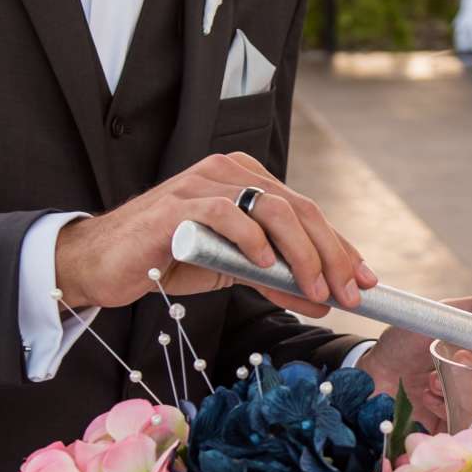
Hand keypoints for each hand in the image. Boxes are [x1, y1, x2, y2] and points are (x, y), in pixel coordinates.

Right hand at [54, 151, 376, 315]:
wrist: (106, 264)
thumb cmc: (168, 260)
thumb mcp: (233, 272)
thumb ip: (275, 279)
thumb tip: (321, 299)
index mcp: (247, 180)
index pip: (306, 212)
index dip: (340, 246)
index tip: (365, 280)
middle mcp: (230, 172)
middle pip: (297, 208)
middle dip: (330, 254)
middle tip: (347, 292)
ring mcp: (203, 182)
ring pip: (270, 208)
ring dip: (300, 253)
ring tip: (313, 289)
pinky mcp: (179, 203)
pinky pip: (226, 213)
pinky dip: (252, 239)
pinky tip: (265, 265)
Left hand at [355, 293, 471, 432]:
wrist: (370, 372)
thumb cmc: (406, 341)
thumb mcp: (443, 315)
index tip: (471, 352)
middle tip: (457, 363)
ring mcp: (468, 409)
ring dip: (466, 397)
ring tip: (434, 383)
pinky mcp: (451, 428)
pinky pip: (467, 431)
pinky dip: (448, 413)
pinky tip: (428, 399)